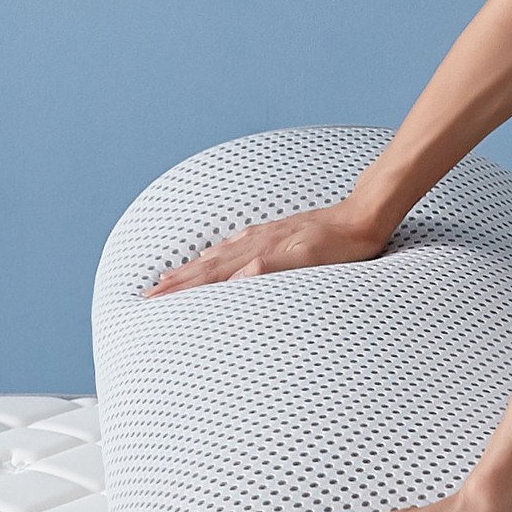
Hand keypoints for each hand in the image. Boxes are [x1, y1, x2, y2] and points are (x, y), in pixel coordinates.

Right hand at [142, 199, 389, 296]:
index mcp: (258, 254)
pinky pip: (233, 247)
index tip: (152, 299)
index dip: (180, 289)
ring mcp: (262, 238)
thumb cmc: (343, 245)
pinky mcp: (275, 235)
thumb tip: (238, 276)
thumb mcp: (311, 261)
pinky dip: (215, 256)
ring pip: (216, 257)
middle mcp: (254, 244)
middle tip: (147, 294)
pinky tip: (212, 255)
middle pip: (205, 267)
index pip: (209, 276)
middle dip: (174, 282)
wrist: (365, 213)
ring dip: (189, 270)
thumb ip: (274, 268)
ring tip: (168, 278)